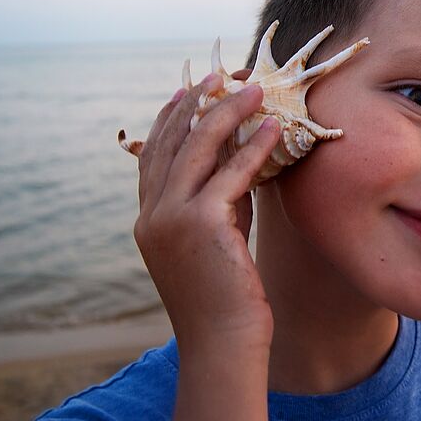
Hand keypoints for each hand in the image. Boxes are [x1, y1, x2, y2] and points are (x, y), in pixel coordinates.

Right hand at [133, 68, 279, 345]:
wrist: (223, 344)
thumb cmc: (226, 296)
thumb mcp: (216, 240)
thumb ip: (221, 201)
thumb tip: (241, 161)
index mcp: (148, 219)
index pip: (154, 157)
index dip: (169, 120)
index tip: (187, 91)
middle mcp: (152, 214)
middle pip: (171, 143)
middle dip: (196, 104)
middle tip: (217, 76)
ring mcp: (171, 218)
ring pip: (198, 149)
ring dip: (226, 112)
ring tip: (251, 87)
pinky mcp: (201, 224)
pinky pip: (231, 173)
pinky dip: (253, 145)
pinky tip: (272, 126)